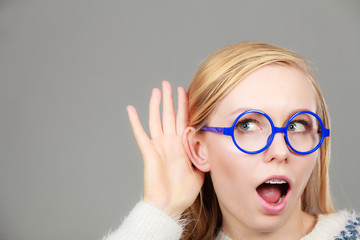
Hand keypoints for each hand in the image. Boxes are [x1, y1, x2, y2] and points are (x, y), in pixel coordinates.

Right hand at [126, 81, 203, 216]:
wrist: (169, 205)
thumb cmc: (183, 192)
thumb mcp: (200, 172)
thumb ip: (203, 157)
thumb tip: (210, 146)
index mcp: (181, 145)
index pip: (183, 120)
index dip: (184, 106)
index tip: (186, 91)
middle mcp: (170, 142)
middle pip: (169, 115)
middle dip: (170, 100)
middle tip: (169, 84)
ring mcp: (158, 146)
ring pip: (156, 120)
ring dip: (156, 105)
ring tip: (157, 90)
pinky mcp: (148, 152)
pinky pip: (140, 134)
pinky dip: (134, 121)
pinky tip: (130, 109)